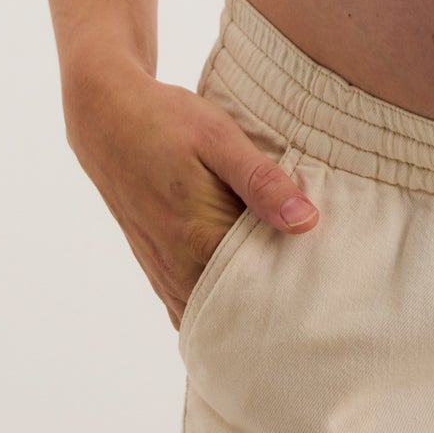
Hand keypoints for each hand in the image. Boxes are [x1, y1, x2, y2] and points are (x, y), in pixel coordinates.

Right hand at [65, 64, 318, 331]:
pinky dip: (218, 303)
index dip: (296, 287)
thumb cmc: (166, 122)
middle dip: (273, 305)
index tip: (326, 280)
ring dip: (245, 306)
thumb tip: (306, 221)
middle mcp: (178, 268)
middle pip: (238, 309)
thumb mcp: (219, 138)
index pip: (261, 289)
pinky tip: (244, 283)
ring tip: (285, 287)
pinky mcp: (156, 268)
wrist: (106, 119)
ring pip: (212, 313)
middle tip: (314, 290)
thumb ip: (262, 181)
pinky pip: (190, 305)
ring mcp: (163, 273)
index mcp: (199, 239)